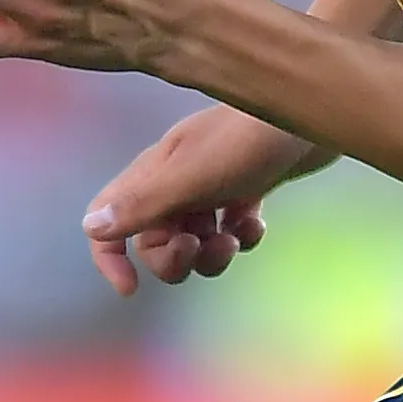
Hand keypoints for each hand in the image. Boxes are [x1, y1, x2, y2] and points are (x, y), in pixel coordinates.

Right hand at [85, 105, 320, 296]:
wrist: (312, 112)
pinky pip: (232, 229)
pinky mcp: (248, 187)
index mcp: (152, 173)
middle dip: (175, 259)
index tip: (131, 288)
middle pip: (155, 241)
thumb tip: (90, 228)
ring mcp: (213, 184)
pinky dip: (242, 235)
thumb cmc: (248, 141)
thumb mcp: (191, 178)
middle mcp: (176, 180)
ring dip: (213, 253)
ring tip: (234, 239)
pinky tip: (257, 221)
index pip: (107, 217)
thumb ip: (142, 204)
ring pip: (196, 240)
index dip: (110, 256)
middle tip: (201, 248)